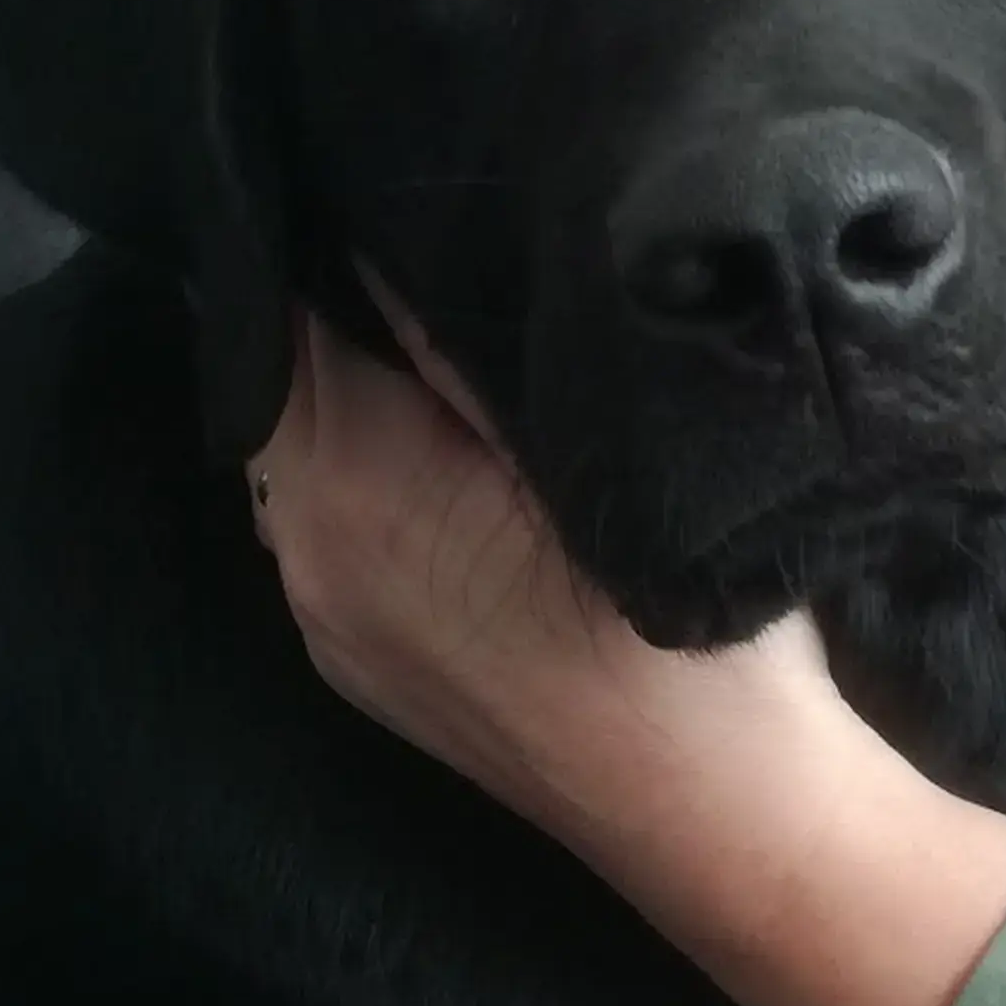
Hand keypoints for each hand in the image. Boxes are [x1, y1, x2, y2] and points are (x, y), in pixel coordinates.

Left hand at [248, 298, 1005, 1005]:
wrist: (726, 816)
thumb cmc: (684, 631)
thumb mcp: (596, 452)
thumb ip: (471, 344)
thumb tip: (394, 229)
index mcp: (348, 487)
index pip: (279, 322)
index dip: (320, 248)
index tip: (379, 190)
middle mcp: (306, 558)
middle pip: (286, 393)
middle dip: (340, 322)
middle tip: (432, 251)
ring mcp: (331, 627)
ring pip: (309, 467)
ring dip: (360, 405)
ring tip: (455, 351)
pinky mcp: (371, 672)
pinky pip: (342, 537)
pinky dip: (379, 482)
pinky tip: (467, 473)